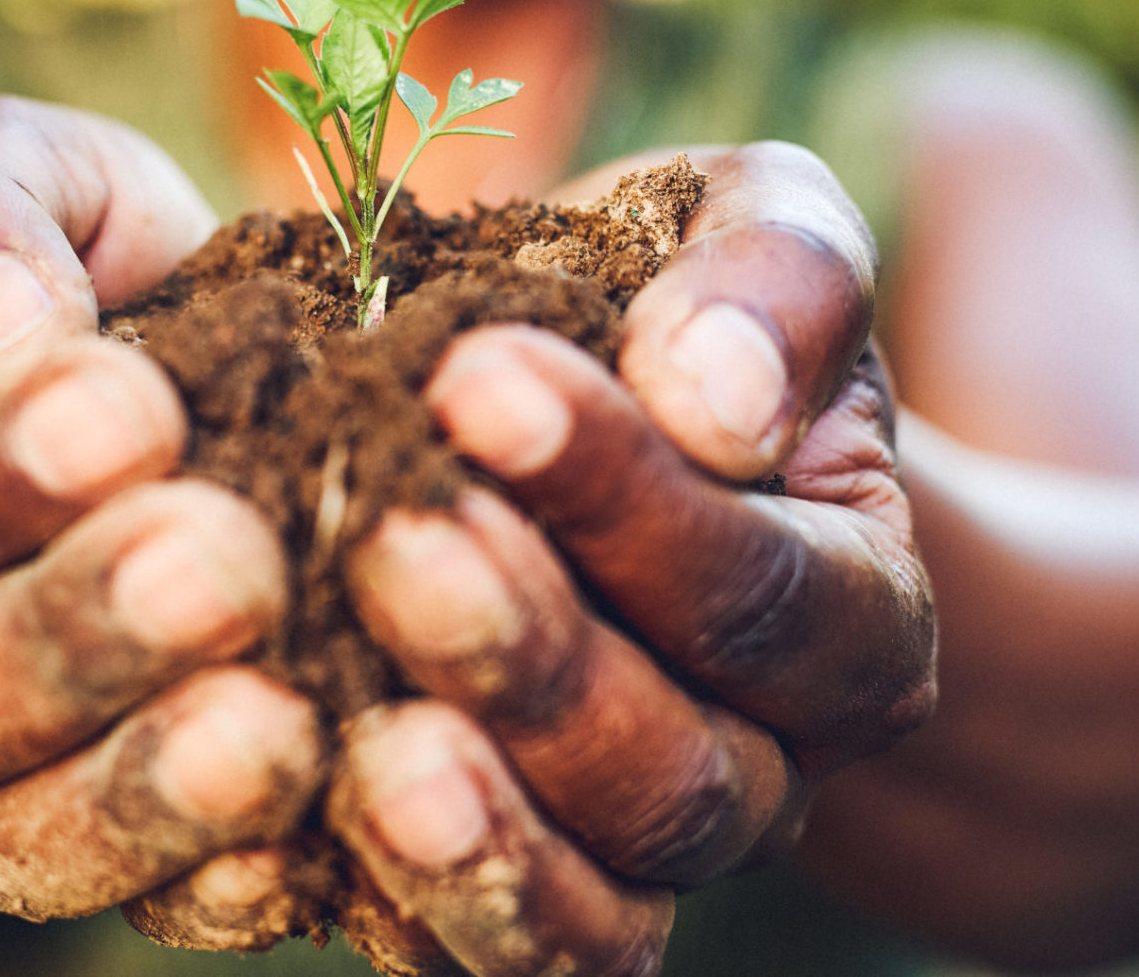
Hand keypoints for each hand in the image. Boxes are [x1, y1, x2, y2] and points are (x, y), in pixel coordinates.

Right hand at [0, 97, 326, 925]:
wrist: (175, 377)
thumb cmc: (77, 268)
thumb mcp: (19, 180)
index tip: (127, 409)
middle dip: (79, 631)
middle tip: (223, 563)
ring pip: (22, 834)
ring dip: (148, 789)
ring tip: (276, 725)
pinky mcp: (115, 846)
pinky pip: (151, 899)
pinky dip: (229, 873)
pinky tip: (323, 811)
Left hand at [306, 142, 937, 973]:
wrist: (610, 419)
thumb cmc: (680, 313)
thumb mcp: (752, 234)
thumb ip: (778, 282)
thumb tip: (721, 399)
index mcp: (853, 608)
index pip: (765, 582)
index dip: (628, 495)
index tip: (480, 378)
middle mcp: (768, 760)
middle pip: (678, 769)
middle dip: (532, 655)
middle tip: (392, 536)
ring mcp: (635, 846)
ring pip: (596, 899)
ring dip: (473, 827)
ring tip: (357, 742)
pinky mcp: (509, 884)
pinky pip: (477, 954)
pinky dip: (395, 905)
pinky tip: (285, 815)